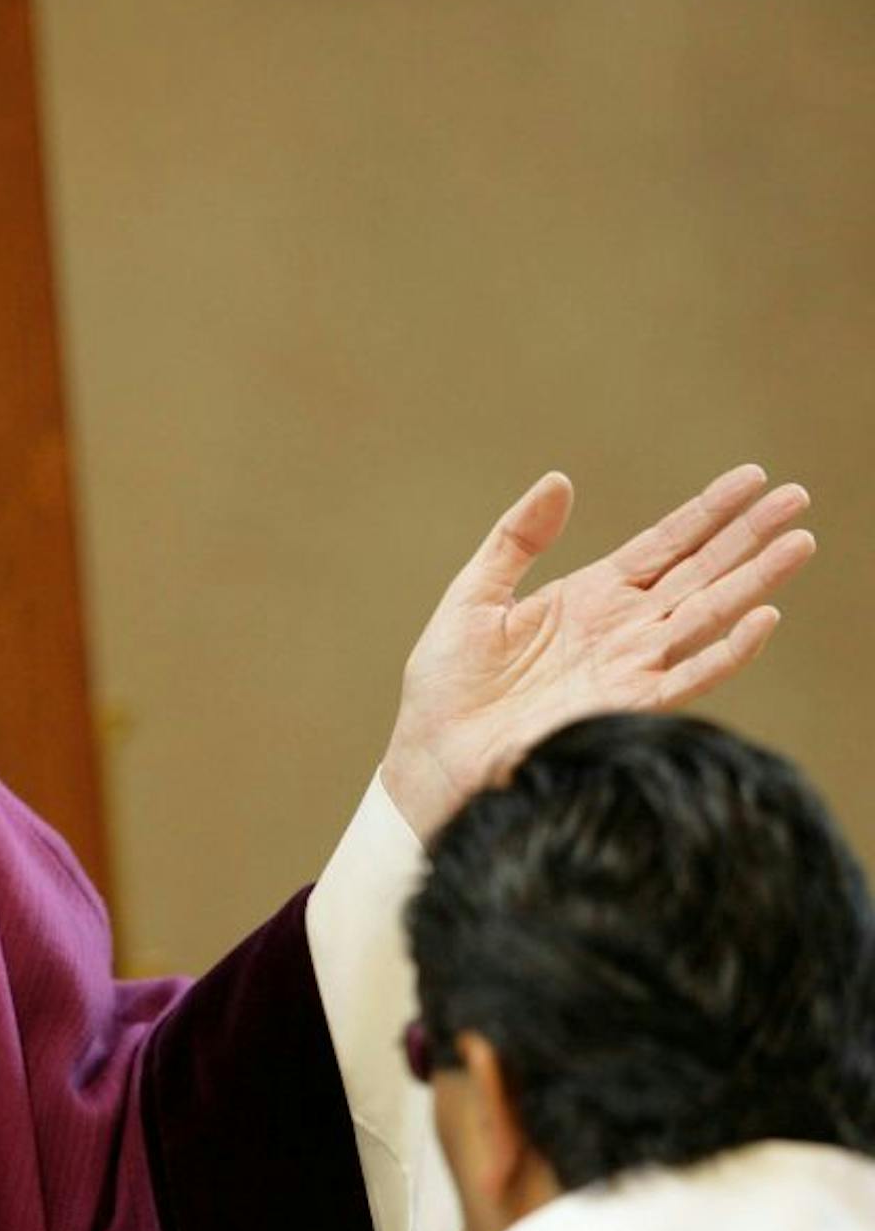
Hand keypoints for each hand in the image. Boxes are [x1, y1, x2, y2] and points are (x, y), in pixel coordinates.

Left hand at [381, 465, 815, 837]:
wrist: (432, 753)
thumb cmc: (448, 683)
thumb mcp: (474, 595)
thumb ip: (515, 539)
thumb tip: (558, 481)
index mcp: (590, 597)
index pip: (664, 545)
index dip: (708, 512)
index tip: (752, 478)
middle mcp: (620, 629)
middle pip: (699, 573)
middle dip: (748, 536)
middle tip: (798, 497)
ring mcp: (628, 667)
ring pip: (706, 615)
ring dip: (753, 581)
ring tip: (798, 543)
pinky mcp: (625, 708)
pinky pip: (687, 677)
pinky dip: (726, 651)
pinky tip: (760, 619)